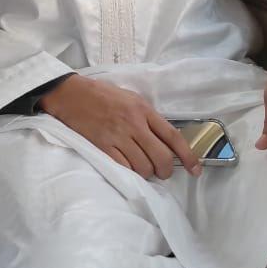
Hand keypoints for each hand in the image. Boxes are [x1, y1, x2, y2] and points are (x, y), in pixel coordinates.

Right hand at [39, 74, 199, 179]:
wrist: (71, 94)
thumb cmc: (101, 95)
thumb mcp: (130, 98)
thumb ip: (148, 117)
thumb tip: (164, 139)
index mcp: (143, 109)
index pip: (173, 136)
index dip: (188, 156)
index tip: (195, 169)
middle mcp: (134, 123)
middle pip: (161, 157)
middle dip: (165, 170)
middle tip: (161, 172)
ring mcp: (118, 136)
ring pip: (143, 166)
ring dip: (147, 173)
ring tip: (142, 169)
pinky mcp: (102, 146)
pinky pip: (124, 168)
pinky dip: (130, 172)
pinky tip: (128, 168)